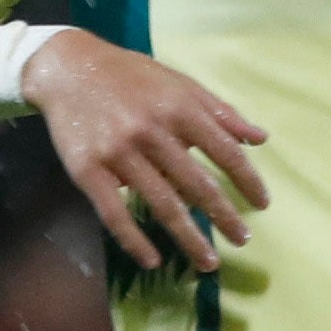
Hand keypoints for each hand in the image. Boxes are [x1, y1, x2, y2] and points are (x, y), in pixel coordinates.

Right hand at [26, 31, 270, 274]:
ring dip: (188, 238)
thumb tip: (261, 138)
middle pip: (197, 184)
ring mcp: (118, 153)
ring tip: (208, 261)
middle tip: (242, 240)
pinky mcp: (88, 171)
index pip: (224, 152)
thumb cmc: (130, 76)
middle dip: (223, 216)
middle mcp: (151, 131)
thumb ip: (221, 112)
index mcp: (178, 108)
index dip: (247, 180)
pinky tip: (152, 260)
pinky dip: (134, 240)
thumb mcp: (179, 83)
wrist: (68, 68)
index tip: (262, 205)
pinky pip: (114, 214)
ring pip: (161, 204)